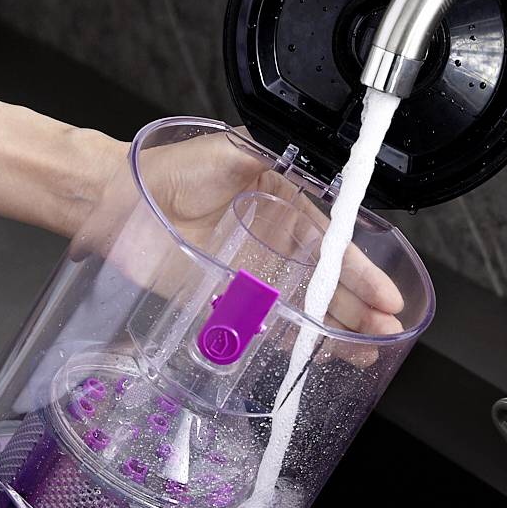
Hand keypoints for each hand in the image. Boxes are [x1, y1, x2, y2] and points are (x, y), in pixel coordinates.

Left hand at [79, 128, 407, 336]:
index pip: (333, 243)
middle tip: (386, 330)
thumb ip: (278, 163)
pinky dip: (293, 340)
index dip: (360, 271)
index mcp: (285, 205)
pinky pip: (266, 324)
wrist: (121, 200)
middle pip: (327, 281)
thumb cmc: (173, 169)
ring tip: (365, 352)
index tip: (385, 294)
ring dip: (336, 329)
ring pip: (304, 306)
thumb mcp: (236, 152)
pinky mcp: (225, 299)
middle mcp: (275, 242)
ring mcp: (253, 274)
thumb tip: (318, 173)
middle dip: (359, 307)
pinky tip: (320, 355)